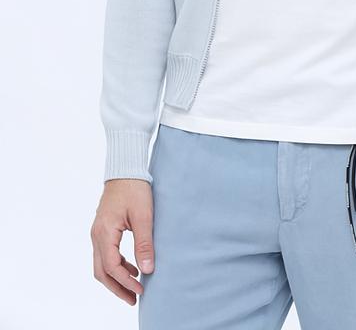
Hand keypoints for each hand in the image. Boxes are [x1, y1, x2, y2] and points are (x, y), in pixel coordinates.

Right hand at [91, 179, 154, 306]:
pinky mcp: (103, 229)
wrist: (125, 168)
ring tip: (134, 288)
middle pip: (101, 271)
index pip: (111, 267)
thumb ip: (144, 244)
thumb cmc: (135, 188)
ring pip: (101, 264)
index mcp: (104, 232)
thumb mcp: (143, 216)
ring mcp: (97, 232)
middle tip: (133, 299)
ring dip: (116, 278)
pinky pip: (105, 254)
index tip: (140, 291)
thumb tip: (147, 270)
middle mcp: (96, 235)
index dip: (125, 282)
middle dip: (117, 288)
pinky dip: (116, 265)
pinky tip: (132, 267)